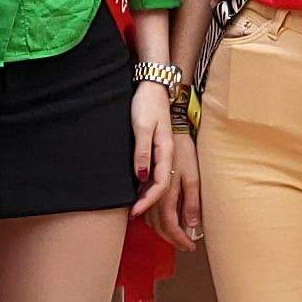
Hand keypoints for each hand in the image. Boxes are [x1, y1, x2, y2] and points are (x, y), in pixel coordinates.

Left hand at [130, 81, 174, 213]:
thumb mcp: (142, 126)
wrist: (153, 86)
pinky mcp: (157, 149)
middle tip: (134, 215)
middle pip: (162, 187)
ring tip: (135, 209)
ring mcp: (163, 152)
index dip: (148, 200)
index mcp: (166, 151)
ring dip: (148, 197)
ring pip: (159, 181)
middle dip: (151, 204)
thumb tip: (141, 176)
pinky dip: (147, 185)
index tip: (135, 210)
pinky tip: (137, 190)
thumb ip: (142, 151)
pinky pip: (155, 173)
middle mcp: (167, 155)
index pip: (160, 183)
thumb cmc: (146, 104)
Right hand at [144, 126, 204, 247]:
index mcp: (167, 193)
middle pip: (158, 225)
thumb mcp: (193, 176)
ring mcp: (147, 188)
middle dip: (171, 239)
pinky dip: (155, 219)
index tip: (189, 247)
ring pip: (150, 218)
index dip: (179, 238)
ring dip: (162, 231)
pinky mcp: (145, 182)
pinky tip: (163, 220)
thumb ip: (192, 201)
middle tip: (184, 245)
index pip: (170, 224)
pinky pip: (148, 208)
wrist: (169, 128)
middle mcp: (154, 193)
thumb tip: (192, 225)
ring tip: (176, 237)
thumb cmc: (185, 150)